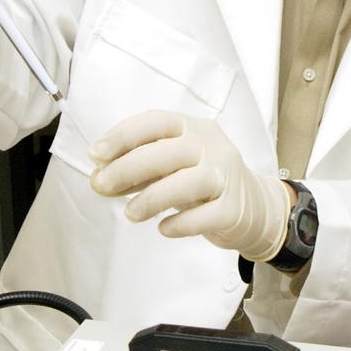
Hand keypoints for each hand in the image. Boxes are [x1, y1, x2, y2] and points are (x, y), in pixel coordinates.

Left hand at [90, 110, 291, 260]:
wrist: (254, 207)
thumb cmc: (202, 181)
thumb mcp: (172, 167)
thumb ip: (139, 170)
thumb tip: (99, 178)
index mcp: (192, 127)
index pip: (157, 122)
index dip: (124, 135)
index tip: (95, 153)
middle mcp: (211, 145)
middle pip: (168, 151)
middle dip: (128, 168)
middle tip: (101, 186)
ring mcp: (226, 176)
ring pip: (187, 182)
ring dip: (152, 198)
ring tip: (130, 214)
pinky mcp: (233, 208)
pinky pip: (205, 216)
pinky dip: (180, 223)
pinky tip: (164, 228)